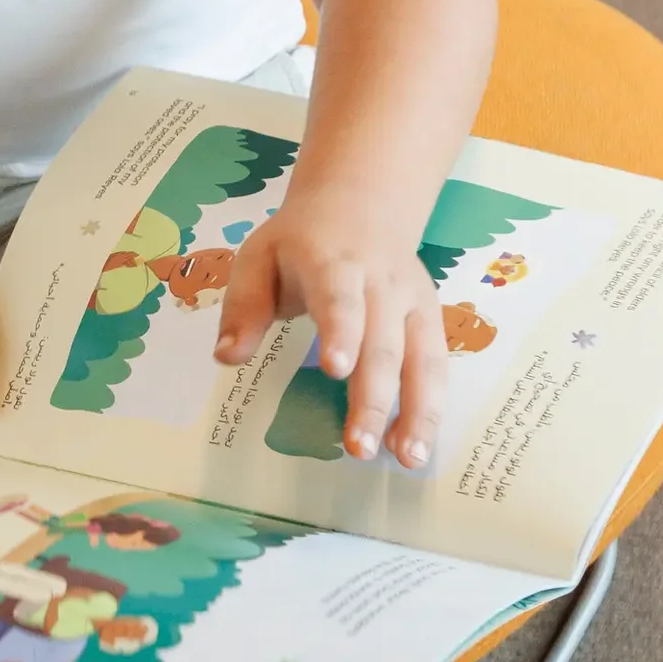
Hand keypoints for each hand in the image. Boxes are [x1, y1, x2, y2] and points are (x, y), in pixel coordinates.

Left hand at [214, 207, 445, 468]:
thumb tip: (225, 358)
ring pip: (423, 359)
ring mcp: (414, 302)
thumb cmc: (300, 241)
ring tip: (406, 458)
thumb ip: (243, 306)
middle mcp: (382, 283)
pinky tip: (414, 444)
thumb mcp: (258, 256)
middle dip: (373, 396)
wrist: (362, 203)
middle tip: (358, 446)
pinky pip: (437, 366)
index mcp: (334, 262)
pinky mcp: (432, 319)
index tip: (335, 370)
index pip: (340, 298)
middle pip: (383, 341)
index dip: (341, 332)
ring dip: (418, 411)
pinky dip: (431, 407)